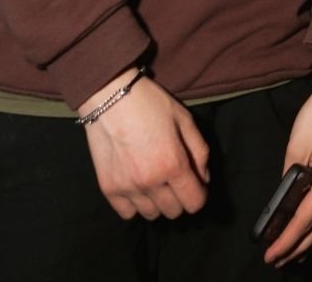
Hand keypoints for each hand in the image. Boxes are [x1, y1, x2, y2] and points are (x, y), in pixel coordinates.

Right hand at [81, 69, 209, 219]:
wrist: (110, 97)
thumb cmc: (151, 104)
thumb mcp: (184, 120)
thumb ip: (199, 151)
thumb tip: (203, 179)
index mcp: (173, 164)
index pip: (194, 202)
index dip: (200, 195)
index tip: (196, 185)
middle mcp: (150, 182)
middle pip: (174, 212)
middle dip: (180, 198)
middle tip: (175, 179)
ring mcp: (127, 188)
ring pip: (151, 215)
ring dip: (158, 202)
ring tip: (156, 181)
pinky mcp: (108, 188)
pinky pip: (127, 213)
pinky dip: (136, 204)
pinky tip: (137, 186)